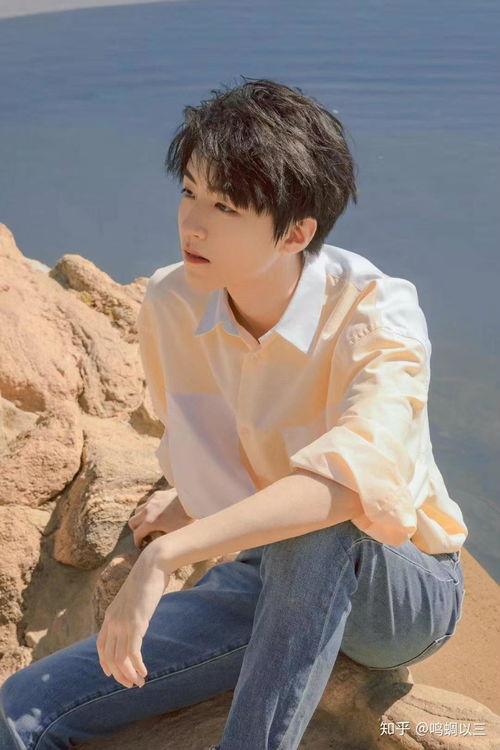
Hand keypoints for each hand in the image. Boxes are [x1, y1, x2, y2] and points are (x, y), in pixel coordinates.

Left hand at [96, 544, 169, 688]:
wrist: (152, 565)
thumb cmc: (147, 579)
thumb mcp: (133, 598)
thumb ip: (130, 610)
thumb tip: (137, 619)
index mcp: (110, 615)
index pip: (101, 645)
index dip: (105, 662)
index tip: (112, 674)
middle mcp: (112, 621)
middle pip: (110, 657)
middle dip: (120, 674)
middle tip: (131, 684)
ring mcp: (123, 623)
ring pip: (120, 659)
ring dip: (129, 674)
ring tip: (139, 683)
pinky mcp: (136, 624)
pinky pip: (132, 653)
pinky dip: (137, 666)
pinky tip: (144, 672)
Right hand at [128, 489, 193, 549]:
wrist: (193, 501)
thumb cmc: (186, 519)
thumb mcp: (173, 534)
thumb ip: (162, 540)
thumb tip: (157, 548)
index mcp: (150, 522)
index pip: (137, 534)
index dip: (137, 542)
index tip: (141, 546)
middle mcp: (147, 510)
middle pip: (132, 522)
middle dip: (136, 530)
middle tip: (143, 535)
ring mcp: (151, 501)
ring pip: (138, 510)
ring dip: (140, 518)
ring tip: (149, 523)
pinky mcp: (157, 494)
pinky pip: (147, 502)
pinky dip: (148, 508)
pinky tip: (157, 512)